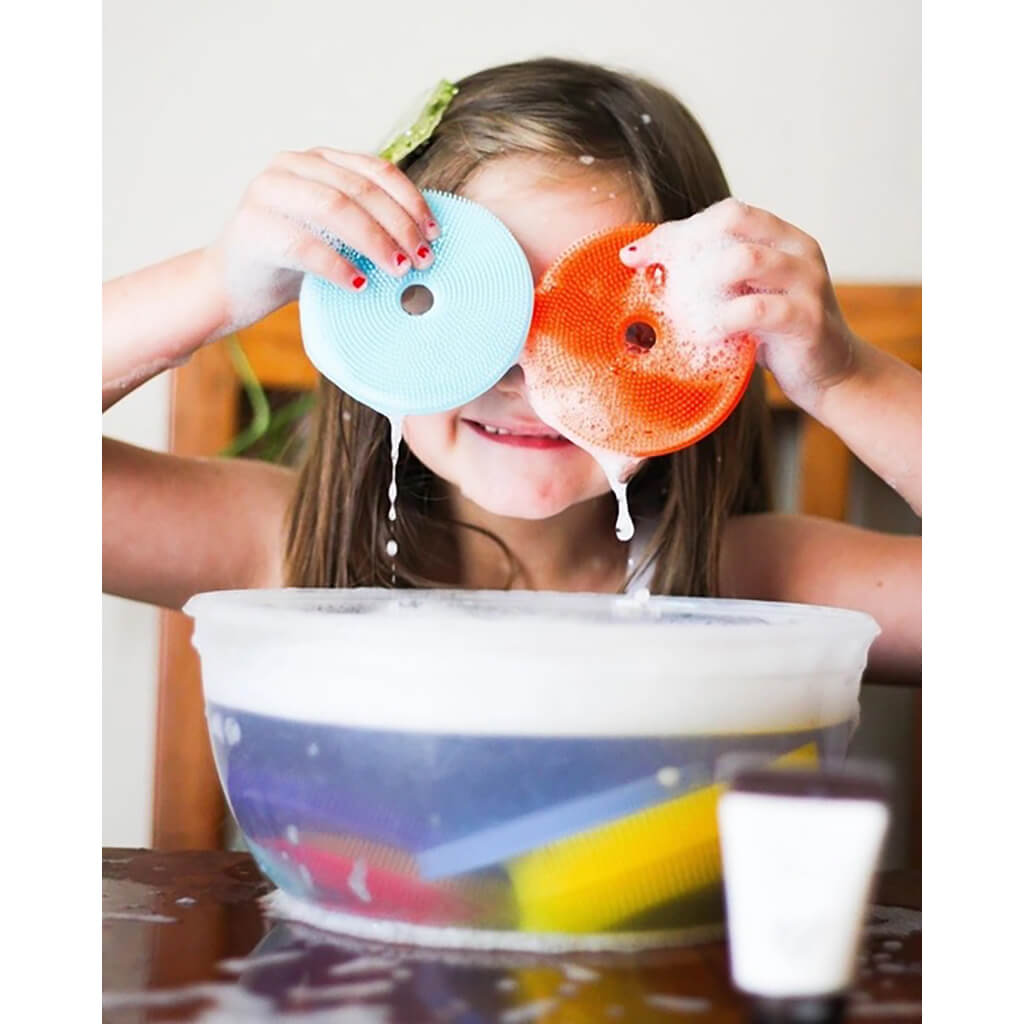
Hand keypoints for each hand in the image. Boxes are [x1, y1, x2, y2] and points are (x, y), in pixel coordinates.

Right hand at [207, 148, 440, 332]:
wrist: (231, 287)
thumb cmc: (293, 264)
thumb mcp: (336, 236)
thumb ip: (369, 224)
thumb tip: (426, 243)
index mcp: (317, 160)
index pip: (376, 170)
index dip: (411, 201)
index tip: (434, 234)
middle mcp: (290, 166)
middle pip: (359, 189)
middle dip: (399, 226)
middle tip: (422, 260)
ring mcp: (267, 192)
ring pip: (334, 208)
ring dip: (374, 241)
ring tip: (398, 271)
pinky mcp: (252, 228)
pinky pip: (305, 245)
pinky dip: (339, 266)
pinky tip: (361, 285)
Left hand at [619, 198, 858, 414]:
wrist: (833, 374)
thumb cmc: (778, 336)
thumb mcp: (744, 297)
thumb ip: (712, 276)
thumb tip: (647, 265)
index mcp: (781, 237)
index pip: (726, 214)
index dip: (677, 229)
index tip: (636, 255)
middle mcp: (798, 250)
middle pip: (734, 221)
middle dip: (685, 245)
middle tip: (654, 276)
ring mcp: (807, 282)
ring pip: (745, 259)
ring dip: (703, 282)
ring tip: (684, 310)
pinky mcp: (806, 319)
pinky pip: (756, 310)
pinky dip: (722, 320)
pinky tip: (707, 334)